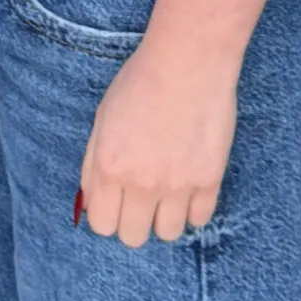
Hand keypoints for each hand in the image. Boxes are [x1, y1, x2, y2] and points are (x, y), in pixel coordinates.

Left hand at [78, 31, 238, 246]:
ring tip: (165, 193)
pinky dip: (192, 210)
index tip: (113, 204)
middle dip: (132, 222)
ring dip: (163, 219)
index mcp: (109, 165)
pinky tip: (187, 186)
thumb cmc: (139, 83)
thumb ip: (92, 164)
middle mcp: (141, 182)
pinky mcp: (209, 180)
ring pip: (167, 234)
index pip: (101, 224)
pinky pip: (199, 220)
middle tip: (138, 200)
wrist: (187, 63)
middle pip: (132, 237)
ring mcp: (178, 185)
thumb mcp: (101, 119)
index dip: (106, 216)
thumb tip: (90, 203)